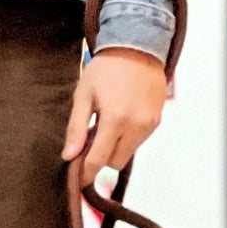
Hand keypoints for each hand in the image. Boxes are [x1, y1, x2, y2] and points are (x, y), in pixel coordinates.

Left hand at [62, 48, 166, 185]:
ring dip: (116, 147)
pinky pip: (139, 141)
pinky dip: (128, 137)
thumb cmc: (107, 68)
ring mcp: (149, 124)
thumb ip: (76, 128)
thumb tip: (69, 155)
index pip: (98, 159)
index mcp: (115, 119)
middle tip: (92, 138)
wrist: (137, 47)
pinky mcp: (157, 121)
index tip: (78, 180)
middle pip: (115, 162)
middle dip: (102, 157)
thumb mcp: (84, 95)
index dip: (86, 173)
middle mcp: (136, 125)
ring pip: (128, 153)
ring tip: (108, 123)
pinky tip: (122, 117)